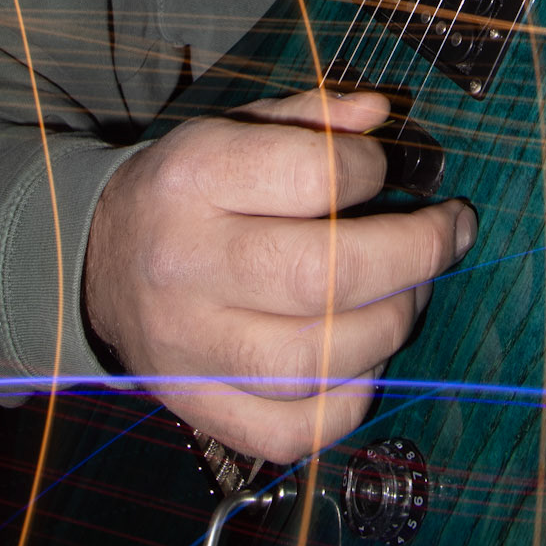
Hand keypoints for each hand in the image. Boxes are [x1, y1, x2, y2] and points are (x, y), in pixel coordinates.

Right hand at [83, 89, 474, 462]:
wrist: (97, 263)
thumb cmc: (189, 190)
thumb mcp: (234, 128)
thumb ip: (310, 117)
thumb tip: (381, 115)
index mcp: (194, 179)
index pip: (313, 176)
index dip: (373, 170)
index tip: (385, 169)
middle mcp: (186, 266)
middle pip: (325, 277)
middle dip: (415, 255)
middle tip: (447, 236)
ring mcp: (189, 351)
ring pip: (319, 359)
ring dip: (393, 326)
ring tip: (410, 293)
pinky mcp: (201, 409)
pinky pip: (296, 430)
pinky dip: (352, 398)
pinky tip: (364, 357)